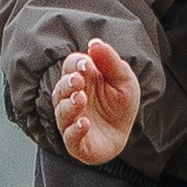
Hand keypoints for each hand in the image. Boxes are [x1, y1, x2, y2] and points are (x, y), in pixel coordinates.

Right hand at [51, 38, 139, 163]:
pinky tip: (84, 123)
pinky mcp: (77, 144)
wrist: (125, 133)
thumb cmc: (121, 103)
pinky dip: (74, 130)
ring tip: (81, 99)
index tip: (85, 64)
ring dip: (70, 105)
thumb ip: (111, 62)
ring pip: (62, 112)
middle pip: (61, 89)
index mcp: (81, 80)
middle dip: (68, 84)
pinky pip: (69, 138)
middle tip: (78, 80)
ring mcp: (71, 121)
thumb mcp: (124, 79)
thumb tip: (94, 42)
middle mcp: (71, 99)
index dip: (75, 64)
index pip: (70, 67)